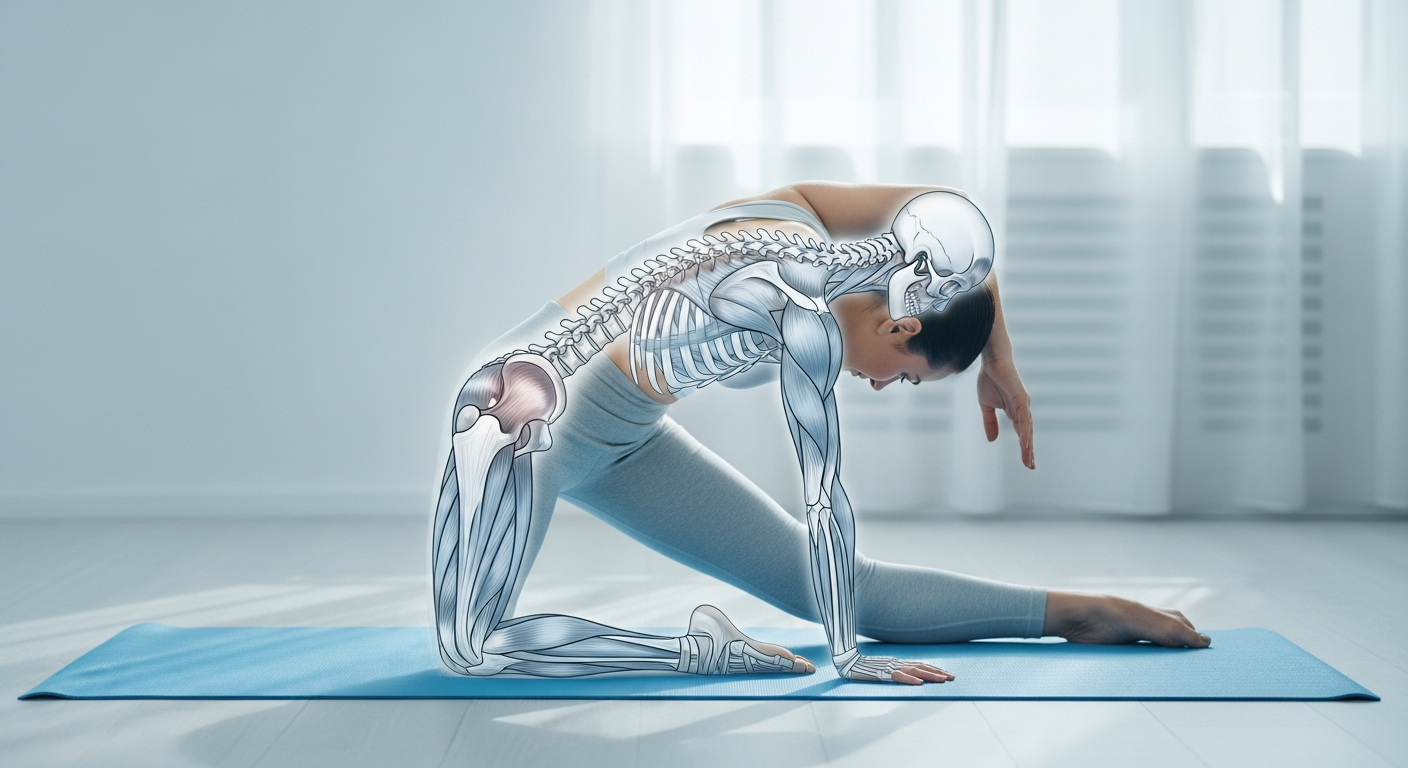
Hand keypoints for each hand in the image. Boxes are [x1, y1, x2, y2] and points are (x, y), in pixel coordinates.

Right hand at [837, 654, 954, 684]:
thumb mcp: (883, 669)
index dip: (935, 669)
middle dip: (938, 673)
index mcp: (898, 662)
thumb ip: (895, 671)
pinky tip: (919, 683)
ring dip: (930, 675)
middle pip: (922, 667)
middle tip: (952, 678)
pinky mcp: (883, 672)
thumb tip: (909, 678)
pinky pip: (899, 676)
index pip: (921, 665)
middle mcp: (897, 663)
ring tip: (943, 680)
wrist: (848, 662)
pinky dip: (910, 679)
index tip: (947, 674)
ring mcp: (891, 667)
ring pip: (915, 670)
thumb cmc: (864, 668)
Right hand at [976, 356, 1034, 468]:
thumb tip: (992, 440)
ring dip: (1028, 445)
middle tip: (1031, 466)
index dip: (1024, 447)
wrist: (992, 360)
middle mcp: (1022, 410)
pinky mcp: (1022, 398)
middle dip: (1029, 451)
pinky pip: (1024, 418)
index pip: (1020, 433)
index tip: (1027, 462)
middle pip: (1026, 434)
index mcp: (1014, 412)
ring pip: (1027, 429)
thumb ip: (990, 422)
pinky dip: (1025, 431)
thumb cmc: (990, 379)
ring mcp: (1023, 404)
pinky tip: (1025, 443)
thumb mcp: (986, 405)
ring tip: (1029, 460)